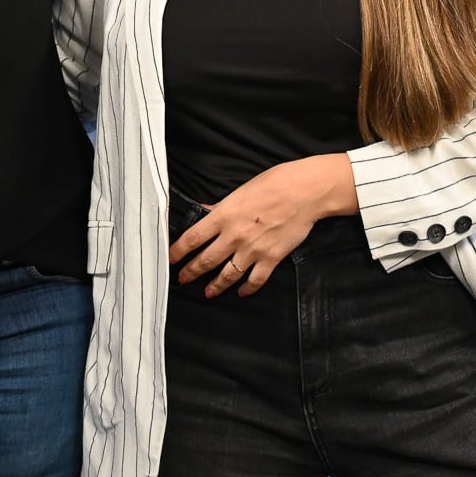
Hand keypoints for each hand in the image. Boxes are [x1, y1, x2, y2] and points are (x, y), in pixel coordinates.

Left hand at [170, 153, 356, 297]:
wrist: (305, 192)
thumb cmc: (275, 183)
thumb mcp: (241, 190)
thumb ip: (221, 206)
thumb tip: (205, 210)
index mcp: (223, 216)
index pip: (192, 238)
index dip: (178, 251)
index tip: (170, 259)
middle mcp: (234, 236)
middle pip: (205, 260)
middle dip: (191, 272)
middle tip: (182, 279)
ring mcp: (252, 249)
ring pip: (227, 275)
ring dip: (215, 286)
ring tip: (208, 293)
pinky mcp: (271, 258)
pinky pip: (255, 280)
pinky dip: (247, 289)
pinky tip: (241, 292)